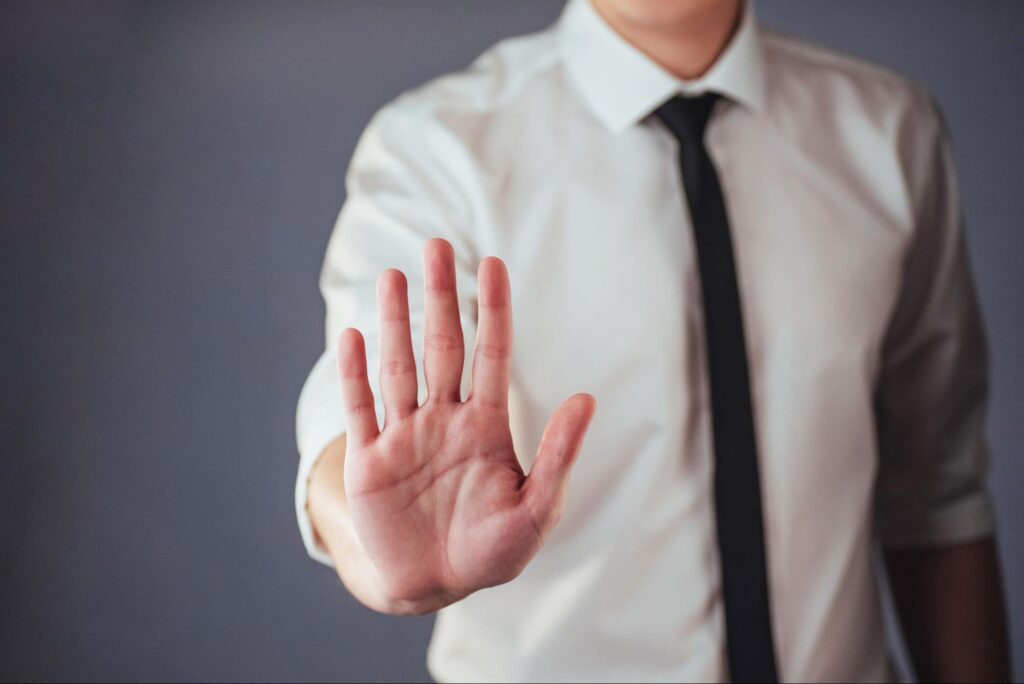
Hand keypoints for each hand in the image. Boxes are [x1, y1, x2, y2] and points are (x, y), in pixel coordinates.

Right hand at [337, 238, 595, 612]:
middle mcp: (444, 419)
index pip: (491, 354)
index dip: (493, 309)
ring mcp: (404, 436)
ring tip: (393, 276)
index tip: (493, 264)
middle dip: (440, 297)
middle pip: (442, 346)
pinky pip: (360, 409)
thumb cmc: (492, 549)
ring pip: (398, 367)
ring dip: (395, 322)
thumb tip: (588, 397)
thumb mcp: (537, 508)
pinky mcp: (369, 462)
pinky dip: (354, 374)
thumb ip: (559, 454)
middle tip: (436, 246)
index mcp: (486, 425)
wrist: (433, 584)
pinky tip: (352, 335)